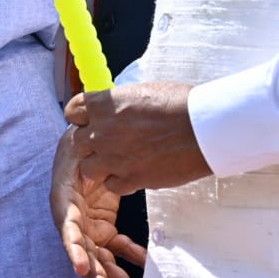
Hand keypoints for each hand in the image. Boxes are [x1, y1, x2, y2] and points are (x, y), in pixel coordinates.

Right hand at [51, 129, 144, 277]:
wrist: (87, 145)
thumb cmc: (79, 145)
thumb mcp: (79, 144)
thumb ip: (85, 151)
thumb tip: (91, 149)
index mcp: (64, 201)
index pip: (68, 229)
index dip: (74, 250)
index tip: (82, 268)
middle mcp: (73, 220)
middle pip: (84, 254)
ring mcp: (88, 226)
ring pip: (101, 258)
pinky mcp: (103, 227)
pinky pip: (118, 247)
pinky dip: (132, 256)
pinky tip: (146, 264)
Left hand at [65, 81, 211, 193]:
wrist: (205, 129)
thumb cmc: (180, 104)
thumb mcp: (141, 91)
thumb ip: (119, 103)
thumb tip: (114, 109)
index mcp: (102, 105)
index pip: (73, 111)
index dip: (82, 117)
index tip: (90, 120)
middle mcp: (101, 132)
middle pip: (78, 142)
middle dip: (90, 143)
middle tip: (107, 143)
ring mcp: (114, 157)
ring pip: (89, 168)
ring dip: (101, 165)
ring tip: (119, 161)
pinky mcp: (131, 178)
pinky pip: (112, 186)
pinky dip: (120, 181)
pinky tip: (134, 173)